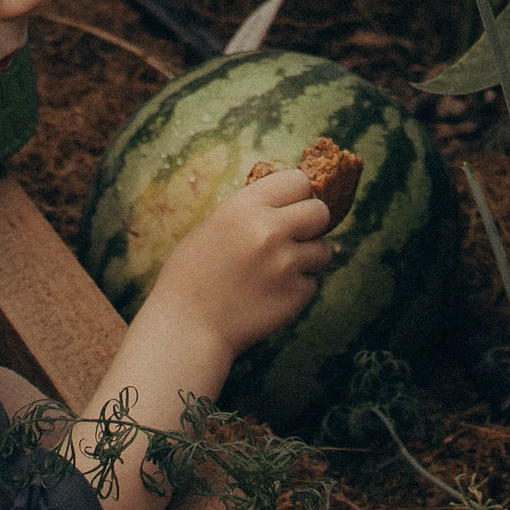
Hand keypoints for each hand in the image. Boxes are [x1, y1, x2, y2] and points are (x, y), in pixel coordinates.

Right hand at [147, 166, 329, 364]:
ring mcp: (286, 265)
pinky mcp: (296, 296)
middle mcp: (270, 231)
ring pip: (323, 250)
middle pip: (320, 212)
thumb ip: (251, 212)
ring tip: (279, 270)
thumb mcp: (214, 226)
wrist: (186, 327)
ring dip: (308, 258)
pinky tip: (272, 294)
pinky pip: (313, 283)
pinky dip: (298, 288)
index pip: (298, 181)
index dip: (296, 195)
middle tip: (294, 237)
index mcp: (246, 207)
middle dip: (311, 224)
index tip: (290, 207)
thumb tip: (286, 203)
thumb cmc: (191, 276)